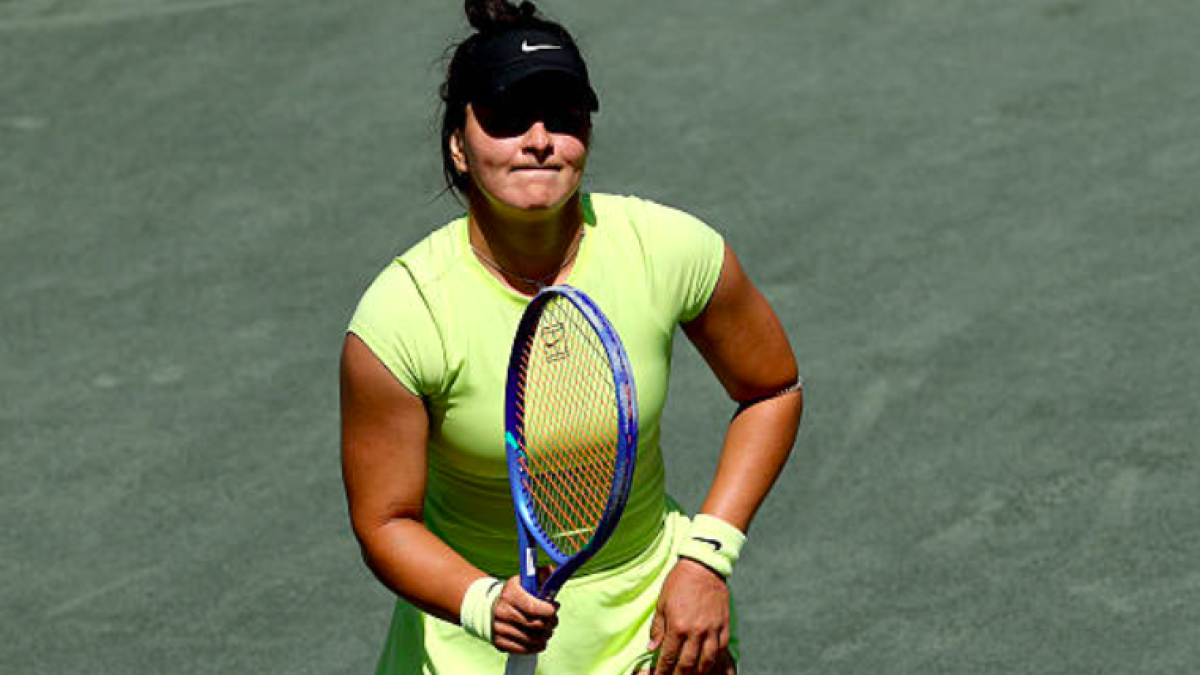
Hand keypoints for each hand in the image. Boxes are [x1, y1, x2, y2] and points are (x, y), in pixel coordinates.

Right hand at [491, 574, 558, 653]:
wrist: (489, 608)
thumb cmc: (513, 594)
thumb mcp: (524, 581)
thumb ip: (541, 575)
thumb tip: (553, 570)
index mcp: (509, 594)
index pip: (533, 607)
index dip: (549, 610)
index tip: (555, 607)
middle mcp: (502, 612)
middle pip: (536, 624)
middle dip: (550, 623)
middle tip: (553, 620)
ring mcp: (499, 629)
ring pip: (532, 639)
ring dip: (546, 635)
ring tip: (548, 630)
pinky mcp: (499, 643)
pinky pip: (524, 649)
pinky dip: (537, 647)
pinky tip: (540, 640)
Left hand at [648, 558, 734, 673]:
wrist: (703, 566)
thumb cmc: (679, 582)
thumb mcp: (662, 604)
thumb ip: (658, 628)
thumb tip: (651, 648)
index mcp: (677, 626)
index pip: (669, 656)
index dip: (663, 671)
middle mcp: (695, 631)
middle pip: (688, 664)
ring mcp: (712, 629)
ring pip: (707, 661)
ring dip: (699, 673)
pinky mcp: (723, 625)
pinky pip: (722, 650)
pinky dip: (716, 662)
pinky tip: (711, 667)